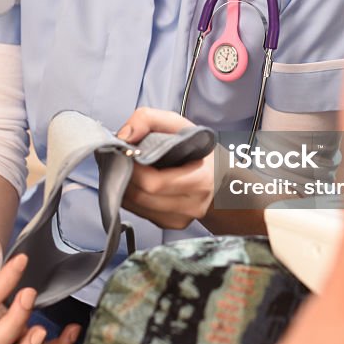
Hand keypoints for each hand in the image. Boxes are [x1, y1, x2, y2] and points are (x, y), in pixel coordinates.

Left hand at [120, 108, 214, 229]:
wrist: (220, 175)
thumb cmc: (198, 149)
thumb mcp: (179, 124)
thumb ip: (149, 119)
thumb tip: (124, 136)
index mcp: (201, 179)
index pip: (154, 183)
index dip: (134, 168)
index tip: (128, 152)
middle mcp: (193, 204)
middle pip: (141, 197)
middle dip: (125, 176)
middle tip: (123, 160)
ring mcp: (182, 218)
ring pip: (137, 207)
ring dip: (124, 187)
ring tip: (128, 169)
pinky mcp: (172, 223)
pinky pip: (141, 214)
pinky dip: (132, 198)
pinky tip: (138, 183)